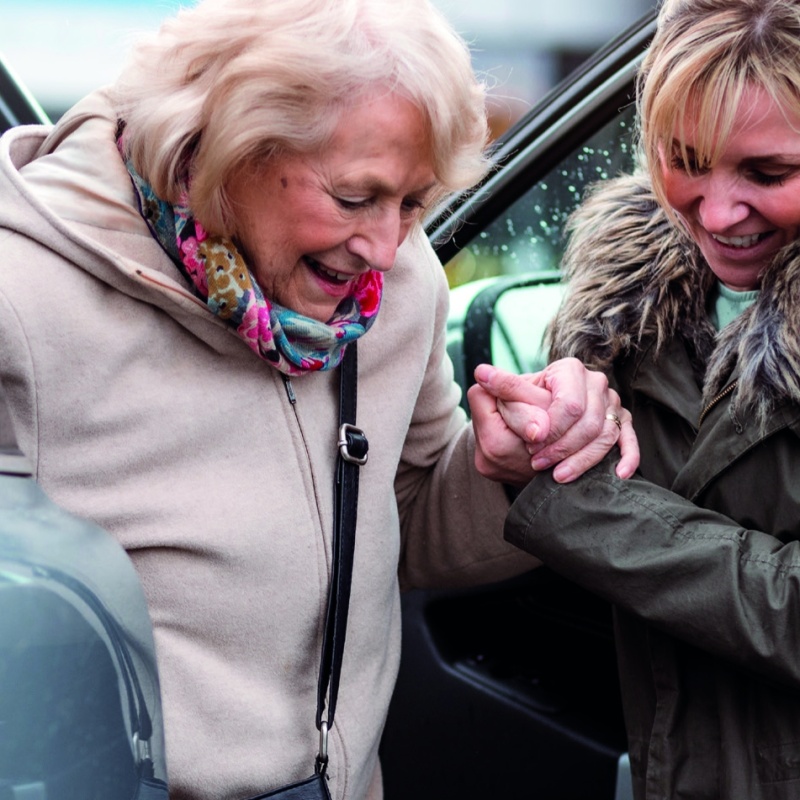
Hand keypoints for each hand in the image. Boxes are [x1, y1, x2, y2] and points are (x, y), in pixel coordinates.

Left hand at [472, 359, 638, 482]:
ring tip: (556, 475)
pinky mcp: (620, 425)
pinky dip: (627, 457)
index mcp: (567, 370)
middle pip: (589, 421)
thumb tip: (482, 375)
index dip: (551, 430)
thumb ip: (498, 390)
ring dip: (581, 460)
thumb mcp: (503, 402)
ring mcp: (610, 405)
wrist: (529, 434)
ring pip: (606, 435)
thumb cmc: (517, 414)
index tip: (531, 445)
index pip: (569, 404)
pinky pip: (630, 441)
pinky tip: (619, 474)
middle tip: (537, 462)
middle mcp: (594, 383)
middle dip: (563, 447)